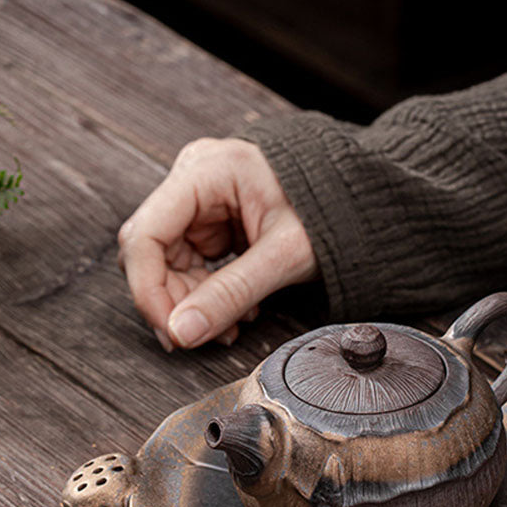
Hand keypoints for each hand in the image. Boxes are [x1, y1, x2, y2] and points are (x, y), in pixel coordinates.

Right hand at [118, 138, 317, 349]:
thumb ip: (231, 294)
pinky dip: (206, 296)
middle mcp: (192, 179)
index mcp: (206, 170)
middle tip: (201, 335)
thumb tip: (181, 333)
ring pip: (166, 264)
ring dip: (191, 304)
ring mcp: (198, 200)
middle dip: (171, 301)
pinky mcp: (209, 222)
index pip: (144, 235)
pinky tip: (238, 310)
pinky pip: (188, 266)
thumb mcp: (283, 256)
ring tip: (231, 326)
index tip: (171, 332)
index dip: (148, 291)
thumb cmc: (333, 210)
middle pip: (149, 252)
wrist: (361, 199)